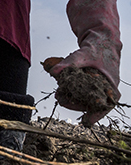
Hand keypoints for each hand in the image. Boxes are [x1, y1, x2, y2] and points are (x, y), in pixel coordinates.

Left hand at [45, 0, 121, 124]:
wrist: (101, 42)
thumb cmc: (96, 49)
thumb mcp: (83, 55)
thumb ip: (69, 63)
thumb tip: (53, 71)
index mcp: (111, 86)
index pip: (105, 106)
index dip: (96, 115)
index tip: (85, 122)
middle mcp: (106, 90)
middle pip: (91, 105)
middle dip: (75, 104)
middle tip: (61, 100)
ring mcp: (99, 89)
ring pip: (85, 100)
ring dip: (72, 100)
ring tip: (59, 96)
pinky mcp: (91, 86)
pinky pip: (82, 94)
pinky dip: (72, 93)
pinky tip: (62, 91)